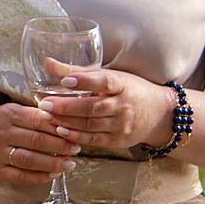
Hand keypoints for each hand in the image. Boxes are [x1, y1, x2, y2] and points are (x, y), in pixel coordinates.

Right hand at [0, 99, 77, 184]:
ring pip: (31, 160)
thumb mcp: (14, 111)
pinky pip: (21, 177)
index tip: (74, 133)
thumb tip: (67, 124)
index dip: (60, 128)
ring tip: (68, 164)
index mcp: (7, 114)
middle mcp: (0, 133)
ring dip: (54, 163)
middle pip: (37, 141)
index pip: (39, 121)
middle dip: (61, 146)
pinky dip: (40, 177)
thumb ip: (37, 116)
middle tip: (76, 149)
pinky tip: (53, 174)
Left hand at [34, 62, 172, 149]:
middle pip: (92, 107)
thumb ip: (79, 71)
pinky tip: (60, 129)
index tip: (65, 81)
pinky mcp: (118, 140)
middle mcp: (124, 105)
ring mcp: (122, 125)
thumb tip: (48, 62)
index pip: (104, 81)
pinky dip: (76, 135)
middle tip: (44, 103)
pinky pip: (94, 139)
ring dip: (66, 121)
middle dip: (66, 106)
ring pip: (90, 124)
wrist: (160, 114)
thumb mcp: (111, 76)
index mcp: (122, 84)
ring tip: (46, 115)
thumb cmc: (130, 89)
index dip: (84, 81)